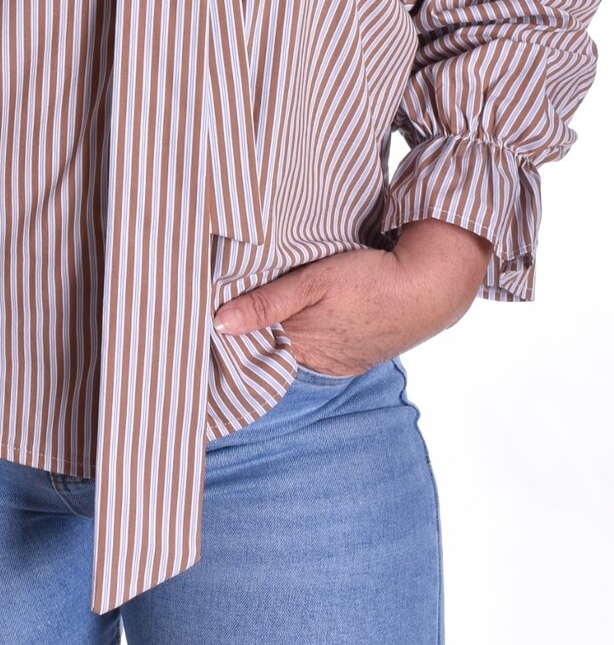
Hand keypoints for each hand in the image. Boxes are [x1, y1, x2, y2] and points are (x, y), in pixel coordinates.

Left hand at [213, 220, 492, 376]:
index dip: (238, 332)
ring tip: (270, 307)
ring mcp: (340, 361)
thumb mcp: (312, 283)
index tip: (215, 316)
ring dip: (287, 330)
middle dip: (258, 331)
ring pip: (299, 346)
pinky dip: (312, 333)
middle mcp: (320, 363)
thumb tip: (220, 323)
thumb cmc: (370, 281)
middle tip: (236, 304)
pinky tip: (311, 315)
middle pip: (275, 348)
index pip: (255, 348)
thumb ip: (266, 303)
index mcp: (303, 350)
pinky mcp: (357, 354)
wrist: (428, 288)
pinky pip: (323, 346)